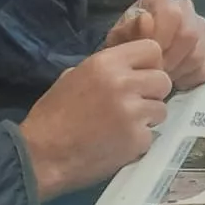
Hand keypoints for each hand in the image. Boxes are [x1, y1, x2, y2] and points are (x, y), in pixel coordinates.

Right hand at [20, 39, 171, 198]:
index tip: (140, 77)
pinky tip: (117, 144)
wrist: (40, 156)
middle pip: (163, 80)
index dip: (150, 64)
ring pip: (161, 109)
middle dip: (152, 93)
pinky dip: (138, 142)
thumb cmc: (51, 116)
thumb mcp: (73, 77)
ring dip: (147, 118)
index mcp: (106, 63)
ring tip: (123, 126)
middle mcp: (123, 83)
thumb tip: (128, 68)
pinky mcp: (136, 139)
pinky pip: (151, 135)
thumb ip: (105, 70)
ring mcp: (132, 112)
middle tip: (134, 105)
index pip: (152, 49)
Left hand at [104, 0, 204, 89]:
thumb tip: (147, 21)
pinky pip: (204, 68)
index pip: (172, 15)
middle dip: (169, 59)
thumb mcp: (119, 38)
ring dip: (177, 70)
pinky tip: (173, 77)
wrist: (134, 55)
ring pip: (197, 54)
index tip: (147, 57)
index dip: (161, 39)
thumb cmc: (125, 44)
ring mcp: (201, 28)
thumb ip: (129, 29)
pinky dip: (187, 78)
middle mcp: (185, 8)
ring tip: (161, 75)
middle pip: (189, 35)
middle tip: (154, 71)